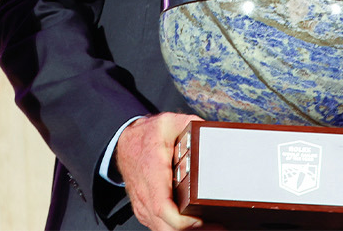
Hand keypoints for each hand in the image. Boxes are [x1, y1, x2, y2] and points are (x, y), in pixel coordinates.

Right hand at [115, 112, 207, 230]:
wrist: (125, 141)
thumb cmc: (148, 134)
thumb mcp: (171, 122)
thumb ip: (193, 126)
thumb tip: (213, 133)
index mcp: (152, 170)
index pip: (161, 206)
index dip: (181, 220)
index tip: (199, 220)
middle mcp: (145, 192)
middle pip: (163, 225)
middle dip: (189, 230)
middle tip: (216, 227)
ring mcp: (142, 203)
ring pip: (161, 229)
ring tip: (210, 226)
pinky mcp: (145, 210)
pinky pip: (159, 226)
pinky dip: (176, 229)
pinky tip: (195, 226)